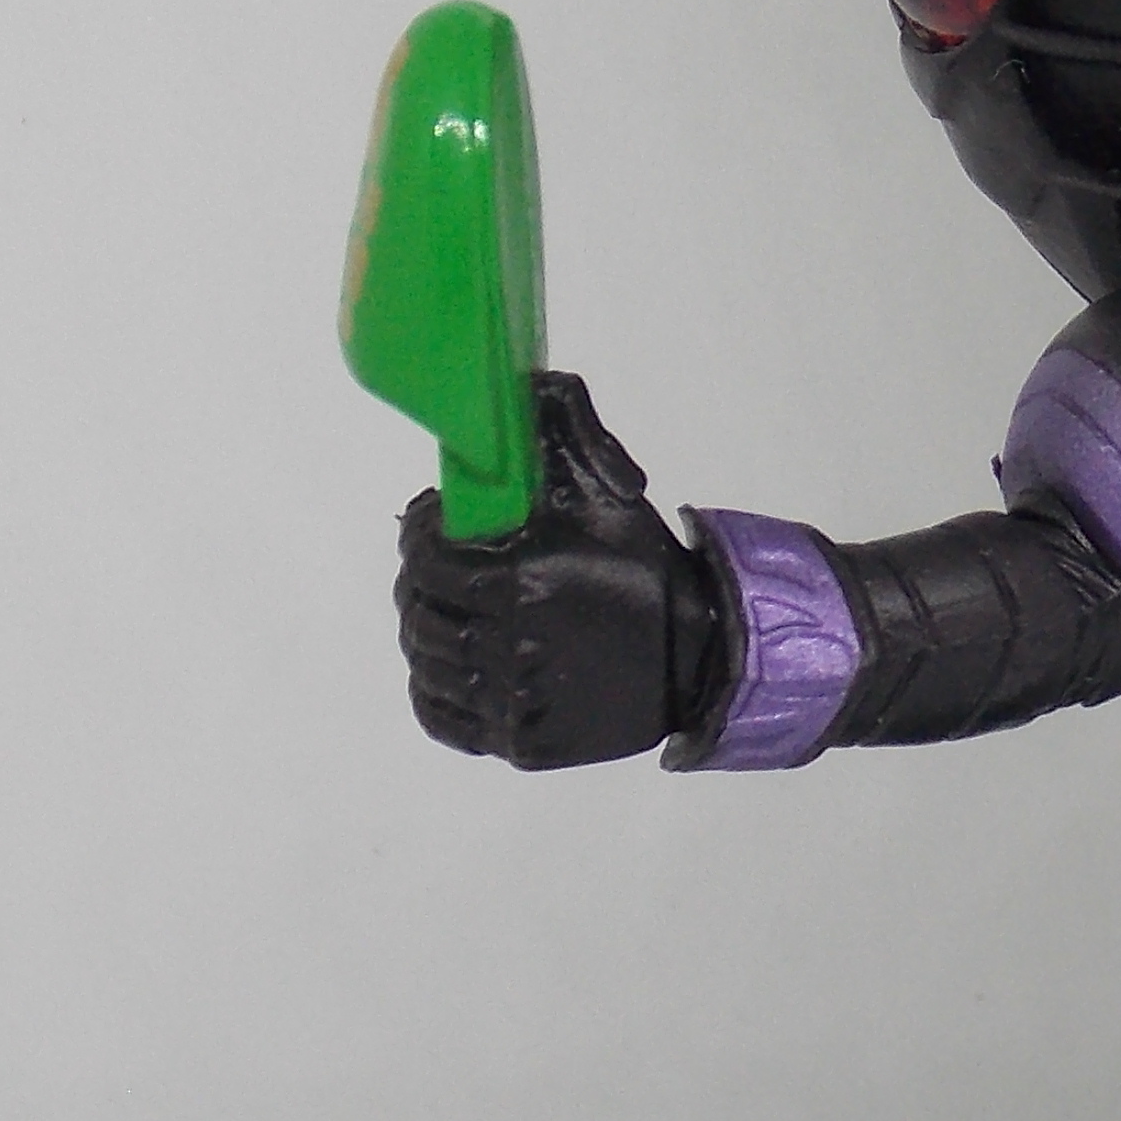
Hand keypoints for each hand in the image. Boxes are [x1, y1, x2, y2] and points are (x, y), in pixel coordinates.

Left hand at [394, 374, 724, 767]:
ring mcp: (516, 701)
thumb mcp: (609, 490)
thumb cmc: (642, 564)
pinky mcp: (523, 744)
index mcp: (523, 580)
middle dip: (419, 583)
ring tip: (449, 616)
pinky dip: (434, 692)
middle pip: (419, 613)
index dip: (420, 533)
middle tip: (438, 569)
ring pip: (428, 665)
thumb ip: (563, 426)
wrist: (700, 653)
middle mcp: (513, 645)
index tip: (435, 523)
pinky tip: (453, 668)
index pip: (427, 558)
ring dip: (426, 634)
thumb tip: (522, 377)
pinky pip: (444, 717)